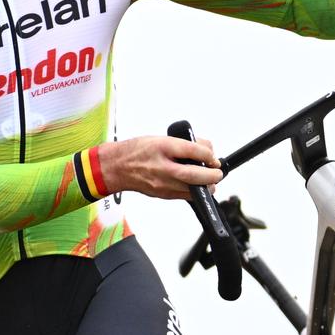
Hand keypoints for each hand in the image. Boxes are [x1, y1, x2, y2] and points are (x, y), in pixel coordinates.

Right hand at [100, 135, 222, 199]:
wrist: (117, 167)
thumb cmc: (138, 151)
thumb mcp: (161, 138)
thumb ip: (186, 143)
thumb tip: (207, 149)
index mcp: (161, 147)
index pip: (191, 151)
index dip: (208, 155)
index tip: (213, 157)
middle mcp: (161, 166)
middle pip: (192, 175)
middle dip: (211, 175)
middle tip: (218, 173)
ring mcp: (161, 183)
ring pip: (190, 189)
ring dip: (206, 186)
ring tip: (211, 180)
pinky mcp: (162, 194)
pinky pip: (184, 196)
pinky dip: (195, 191)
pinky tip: (198, 186)